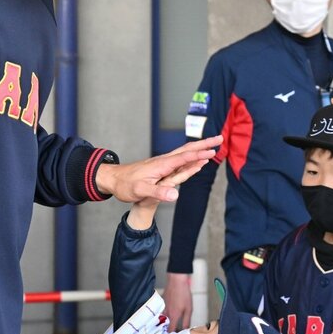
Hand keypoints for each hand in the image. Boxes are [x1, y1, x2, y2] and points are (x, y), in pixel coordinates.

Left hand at [93, 136, 221, 203]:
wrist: (112, 179)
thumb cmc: (125, 185)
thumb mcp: (140, 191)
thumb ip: (158, 192)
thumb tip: (175, 194)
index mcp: (161, 165)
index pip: (184, 157)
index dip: (199, 154)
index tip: (213, 151)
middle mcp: (163, 161)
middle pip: (187, 150)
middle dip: (204, 144)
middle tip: (220, 138)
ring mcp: (162, 163)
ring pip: (185, 152)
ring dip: (200, 148)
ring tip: (213, 145)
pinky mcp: (161, 167)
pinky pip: (180, 159)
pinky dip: (191, 156)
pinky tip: (196, 158)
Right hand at [163, 273, 193, 331]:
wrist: (176, 281)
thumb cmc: (183, 294)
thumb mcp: (189, 309)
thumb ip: (186, 321)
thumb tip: (185, 329)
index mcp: (174, 316)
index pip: (170, 330)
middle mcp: (166, 313)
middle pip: (165, 325)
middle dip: (167, 329)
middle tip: (171, 331)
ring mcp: (163, 307)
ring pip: (162, 318)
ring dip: (165, 322)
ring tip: (169, 323)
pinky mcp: (162, 302)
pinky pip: (161, 311)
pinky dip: (163, 314)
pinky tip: (168, 312)